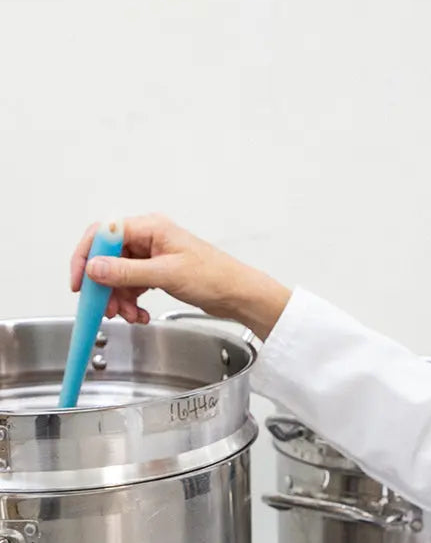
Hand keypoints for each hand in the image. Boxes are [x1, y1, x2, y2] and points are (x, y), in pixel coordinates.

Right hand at [70, 214, 290, 339]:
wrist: (239, 294)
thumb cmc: (215, 277)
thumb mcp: (166, 274)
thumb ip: (127, 272)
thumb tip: (95, 268)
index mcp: (152, 227)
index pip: (104, 234)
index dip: (86, 257)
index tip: (80, 282)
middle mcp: (150, 237)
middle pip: (108, 257)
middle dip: (105, 286)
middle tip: (105, 307)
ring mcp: (154, 255)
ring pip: (119, 275)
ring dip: (119, 298)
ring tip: (128, 315)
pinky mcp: (158, 271)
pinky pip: (132, 285)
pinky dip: (131, 301)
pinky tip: (139, 314)